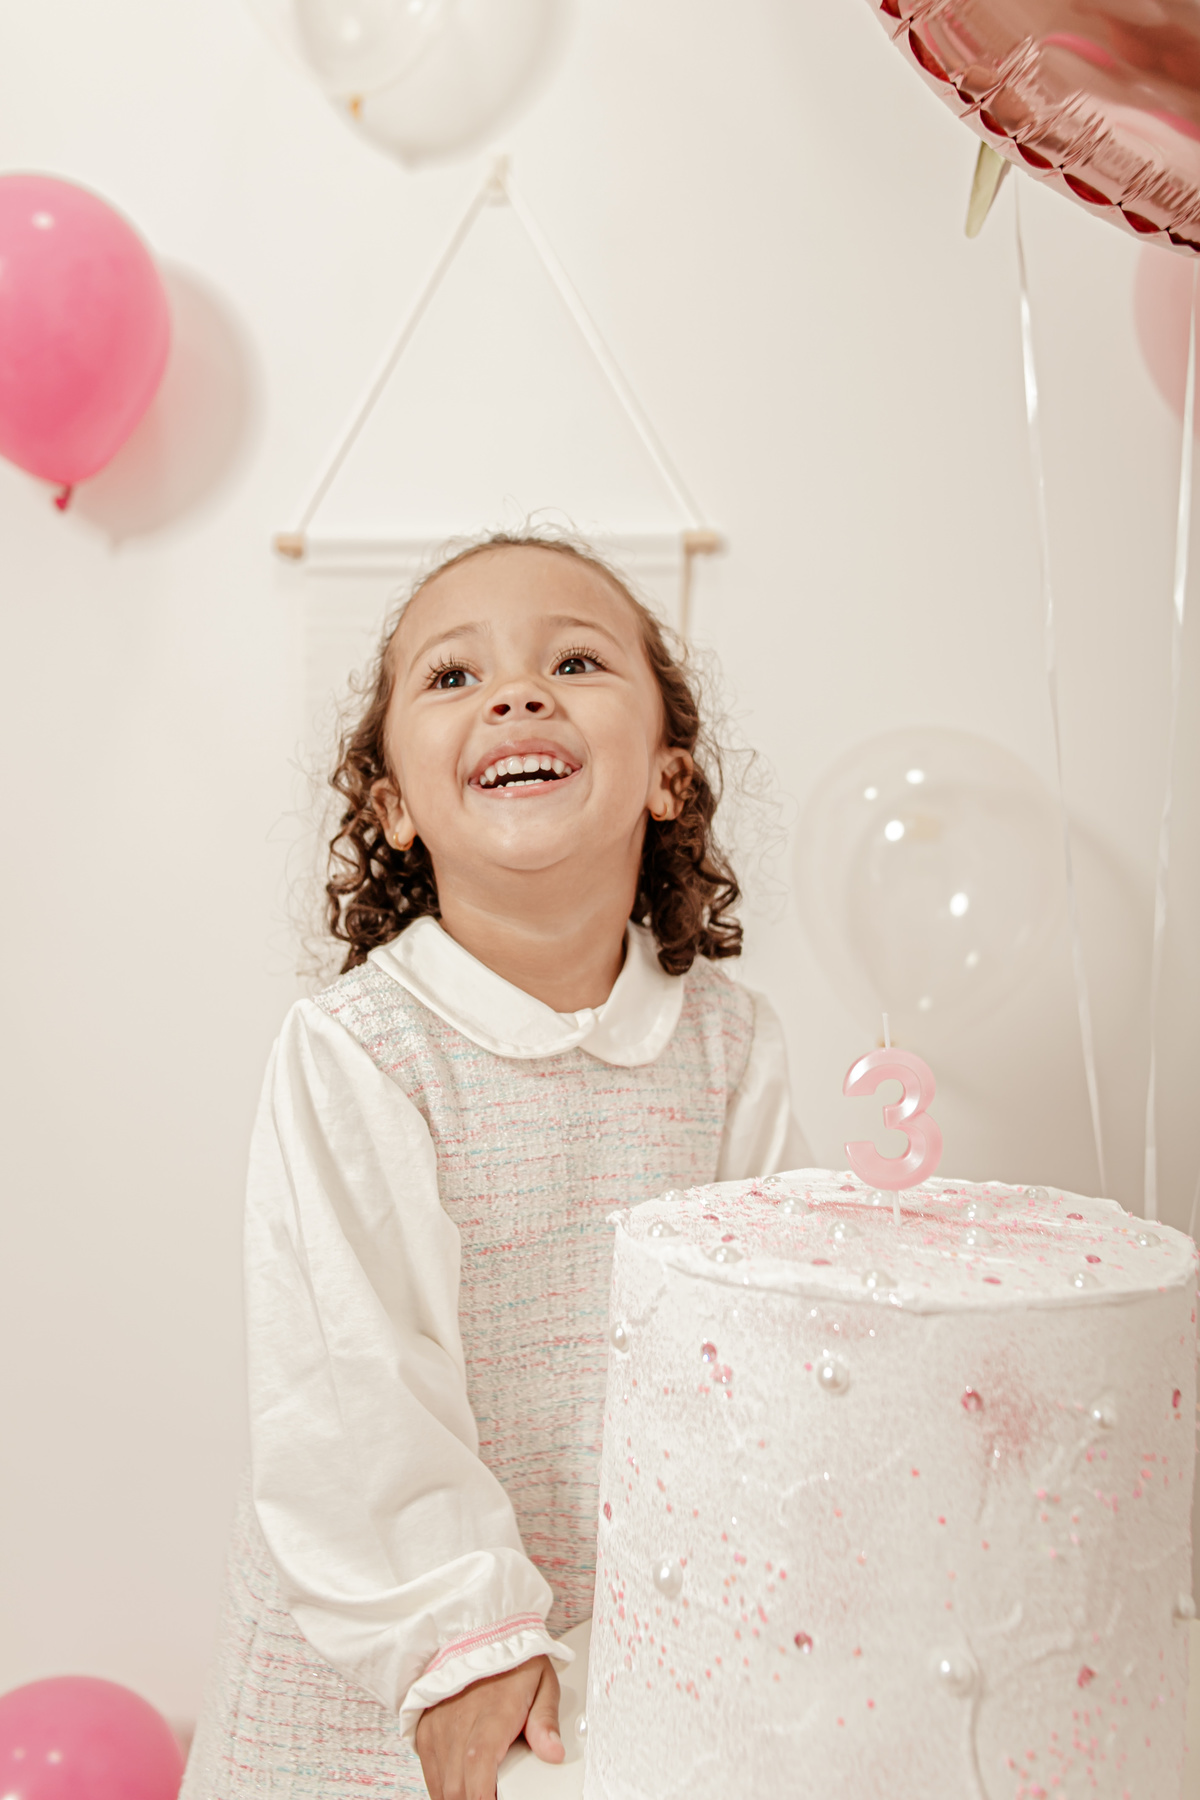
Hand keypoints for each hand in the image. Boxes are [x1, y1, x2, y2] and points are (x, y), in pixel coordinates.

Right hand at [415, 1653, 563, 1799]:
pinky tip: (462, 1787)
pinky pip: (430, 1773)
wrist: (477, 1633)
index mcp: (493, 1712)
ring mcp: (439, 1727)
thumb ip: (546, 1720)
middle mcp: (460, 1721)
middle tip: (495, 1797)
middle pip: (458, 1785)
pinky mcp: (426, 1730)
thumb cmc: (511, 1658)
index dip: (481, 1795)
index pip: (479, 1764)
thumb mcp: (541, 1681)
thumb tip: (554, 1753)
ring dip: (458, 1797)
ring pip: (442, 1785)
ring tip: (479, 1792)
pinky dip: (444, 1787)